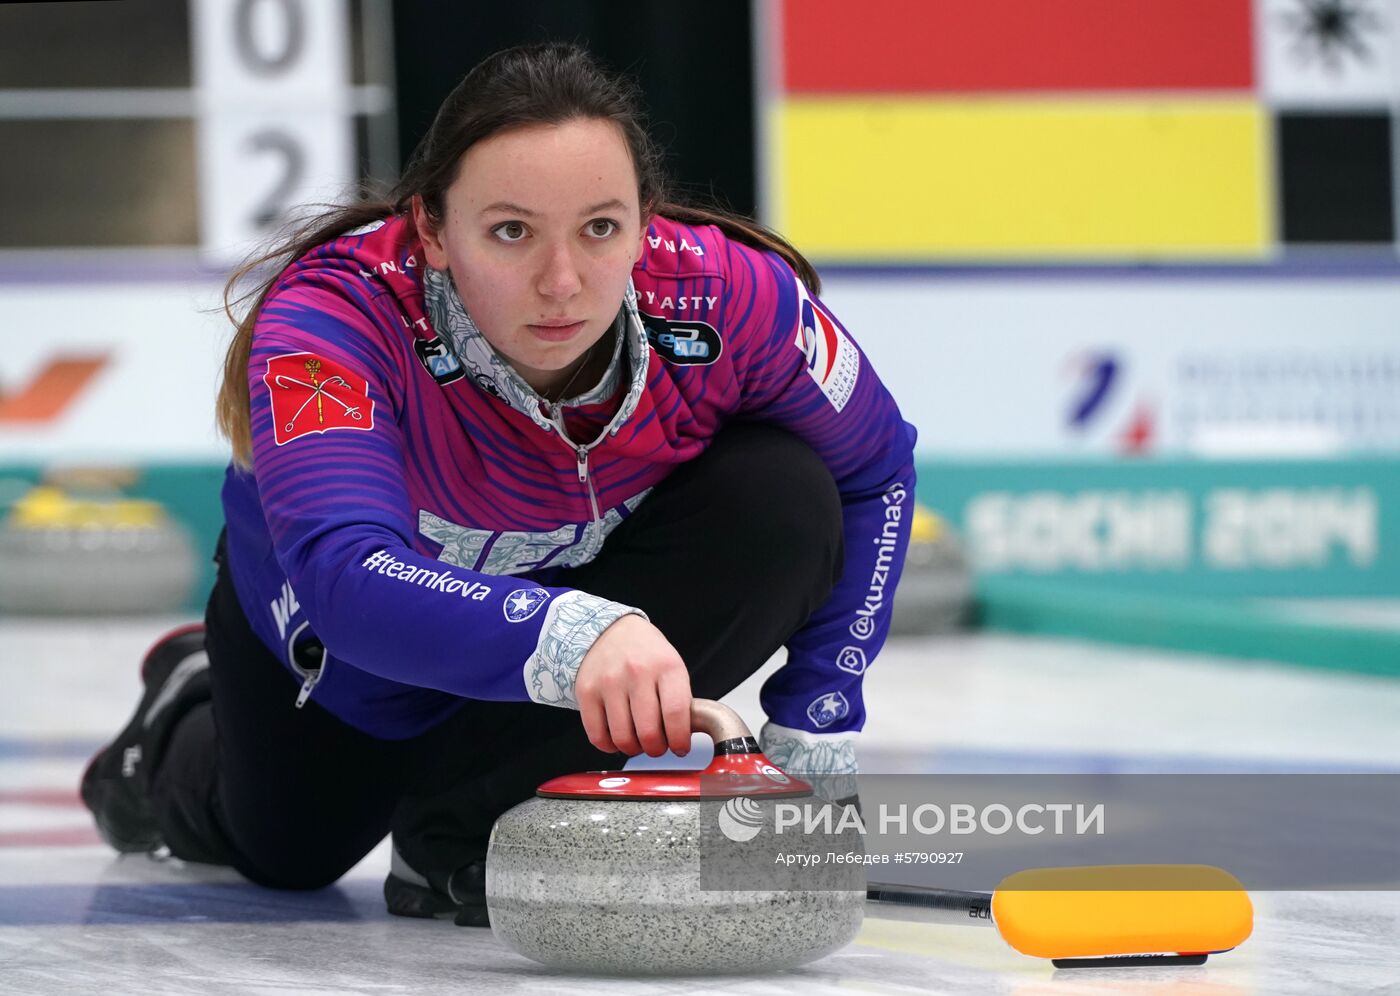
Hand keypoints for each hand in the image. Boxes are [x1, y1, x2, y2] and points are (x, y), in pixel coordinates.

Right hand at [575, 615, 691, 756]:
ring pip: (622, 738)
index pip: (676, 714)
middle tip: (658, 745)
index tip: (680, 747)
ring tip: (637, 740)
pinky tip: (617, 736)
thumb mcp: (672, 667)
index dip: (679, 740)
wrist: (609, 631)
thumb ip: (680, 701)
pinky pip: (598, 736)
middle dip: (656, 749)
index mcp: (666, 666)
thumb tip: (683, 738)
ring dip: (633, 749)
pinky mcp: (586, 691)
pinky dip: (610, 746)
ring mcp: (609, 681)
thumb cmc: (646, 654)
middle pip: (648, 732)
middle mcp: (637, 672)